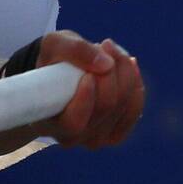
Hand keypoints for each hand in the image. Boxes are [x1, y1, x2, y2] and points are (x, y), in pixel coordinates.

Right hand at [34, 32, 143, 149]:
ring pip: (122, 106)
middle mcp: (71, 138)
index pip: (73, 122)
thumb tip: (106, 64)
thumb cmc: (52, 60)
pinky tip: (129, 66)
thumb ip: (74, 51)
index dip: (86, 98)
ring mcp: (94, 139)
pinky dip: (135, 85)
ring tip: (111, 50)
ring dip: (124, 73)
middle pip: (104, 108)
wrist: (59, 72)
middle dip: (110, 73)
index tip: (88, 73)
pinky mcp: (114, 133)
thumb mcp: (54, 44)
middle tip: (104, 45)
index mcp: (47, 122)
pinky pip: (134, 110)